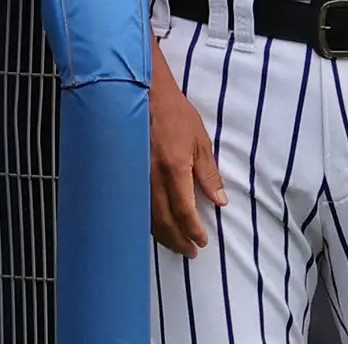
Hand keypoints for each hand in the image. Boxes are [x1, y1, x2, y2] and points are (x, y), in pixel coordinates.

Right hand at [149, 40, 226, 257]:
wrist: (144, 95)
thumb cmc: (176, 115)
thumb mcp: (200, 140)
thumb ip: (208, 173)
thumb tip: (219, 200)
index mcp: (174, 169)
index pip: (184, 211)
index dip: (193, 230)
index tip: (203, 241)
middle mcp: (153, 178)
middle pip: (165, 221)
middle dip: (179, 240)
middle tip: (191, 252)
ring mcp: (137, 178)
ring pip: (148, 218)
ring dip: (163, 236)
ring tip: (177, 244)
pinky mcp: (128, 175)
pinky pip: (138, 207)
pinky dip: (149, 222)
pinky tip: (157, 227)